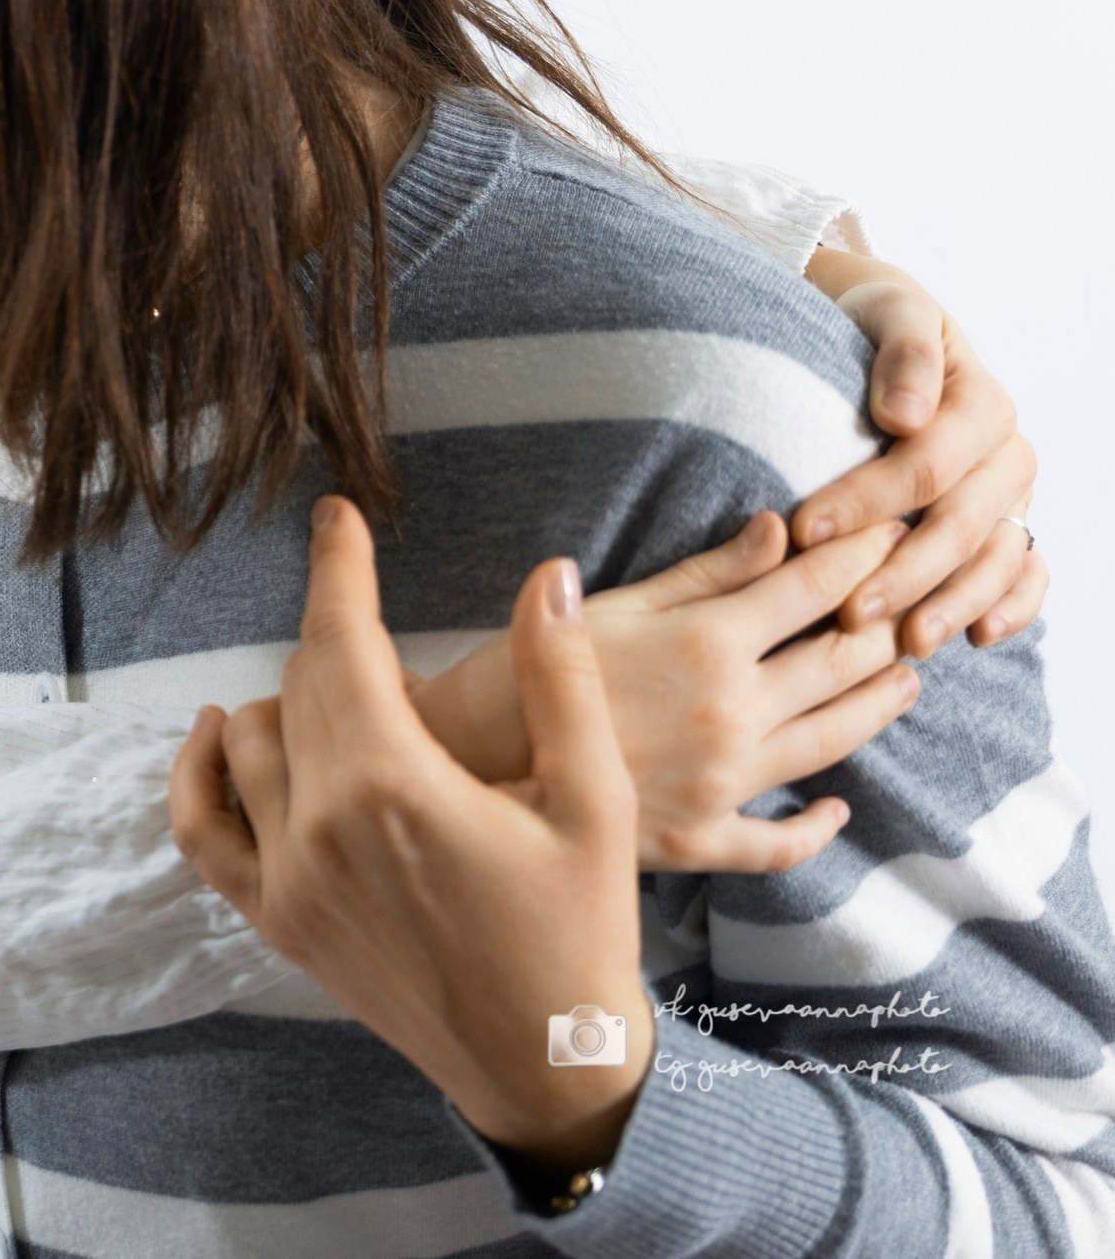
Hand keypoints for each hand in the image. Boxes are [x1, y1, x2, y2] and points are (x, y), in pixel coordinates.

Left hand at [170, 498, 649, 1172]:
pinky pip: (198, 829)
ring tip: (348, 701)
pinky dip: (197, 775)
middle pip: (299, 684)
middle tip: (388, 644)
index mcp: (395, 784)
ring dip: (288, 702)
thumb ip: (561, 681)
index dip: (340, 566)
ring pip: (248, 741)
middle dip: (338, 640)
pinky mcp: (273, 920)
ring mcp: (286, 878)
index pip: (343, 640)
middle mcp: (321, 825)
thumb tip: (545, 574)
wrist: (546, 1063)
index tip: (336, 516)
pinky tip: (221, 737)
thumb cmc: (582, 931)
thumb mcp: (596, 802)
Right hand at [409, 513, 916, 872]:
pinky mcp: (701, 840)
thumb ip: (704, 574)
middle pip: (844, 661)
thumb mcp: (610, 607)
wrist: (458, 768)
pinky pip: (781, 841)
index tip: (888, 527)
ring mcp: (725, 784)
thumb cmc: (515, 673)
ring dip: (879, 704)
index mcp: (708, 644)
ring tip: (903, 679)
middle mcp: (734, 715)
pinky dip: (817, 825)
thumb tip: (781, 532)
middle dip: (886, 622)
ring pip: (835, 741)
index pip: (815, 586)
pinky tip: (835, 809)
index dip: (861, 550)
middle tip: (910, 598)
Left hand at [798, 250, 1045, 652]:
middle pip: (960, 525)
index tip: (803, 530)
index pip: (926, 466)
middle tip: (847, 613)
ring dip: (953, 605)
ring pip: (994, 561)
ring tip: (905, 643)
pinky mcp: (1008, 524)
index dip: (867, 501)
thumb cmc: (877, 321)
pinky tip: (978, 640)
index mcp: (983, 405)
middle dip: (903, 573)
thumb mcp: (890, 312)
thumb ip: (904, 354)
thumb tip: (907, 416)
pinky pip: (1026, 574)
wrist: (888, 328)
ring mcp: (1012, 496)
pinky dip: (1011, 607)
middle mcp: (1008, 455)